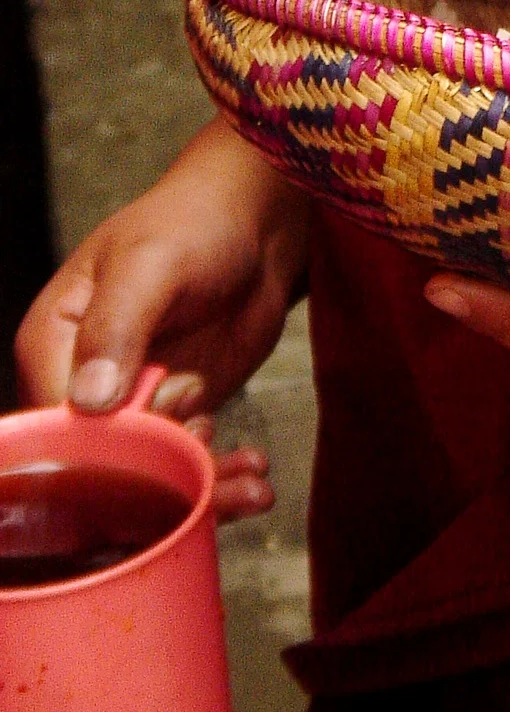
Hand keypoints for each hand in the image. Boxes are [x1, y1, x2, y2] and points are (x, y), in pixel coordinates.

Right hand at [16, 116, 309, 522]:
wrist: (257, 223)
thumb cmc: (192, 223)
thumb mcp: (150, 264)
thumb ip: (118, 325)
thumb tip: (89, 398)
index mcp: (51, 345)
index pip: (53, 426)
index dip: (97, 459)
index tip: (150, 468)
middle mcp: (81, 385)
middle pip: (99, 464)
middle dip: (152, 487)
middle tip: (212, 479)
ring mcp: (133, 405)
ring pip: (147, 475)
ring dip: (196, 489)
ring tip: (249, 482)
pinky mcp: (178, 412)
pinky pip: (187, 463)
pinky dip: (219, 477)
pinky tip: (256, 475)